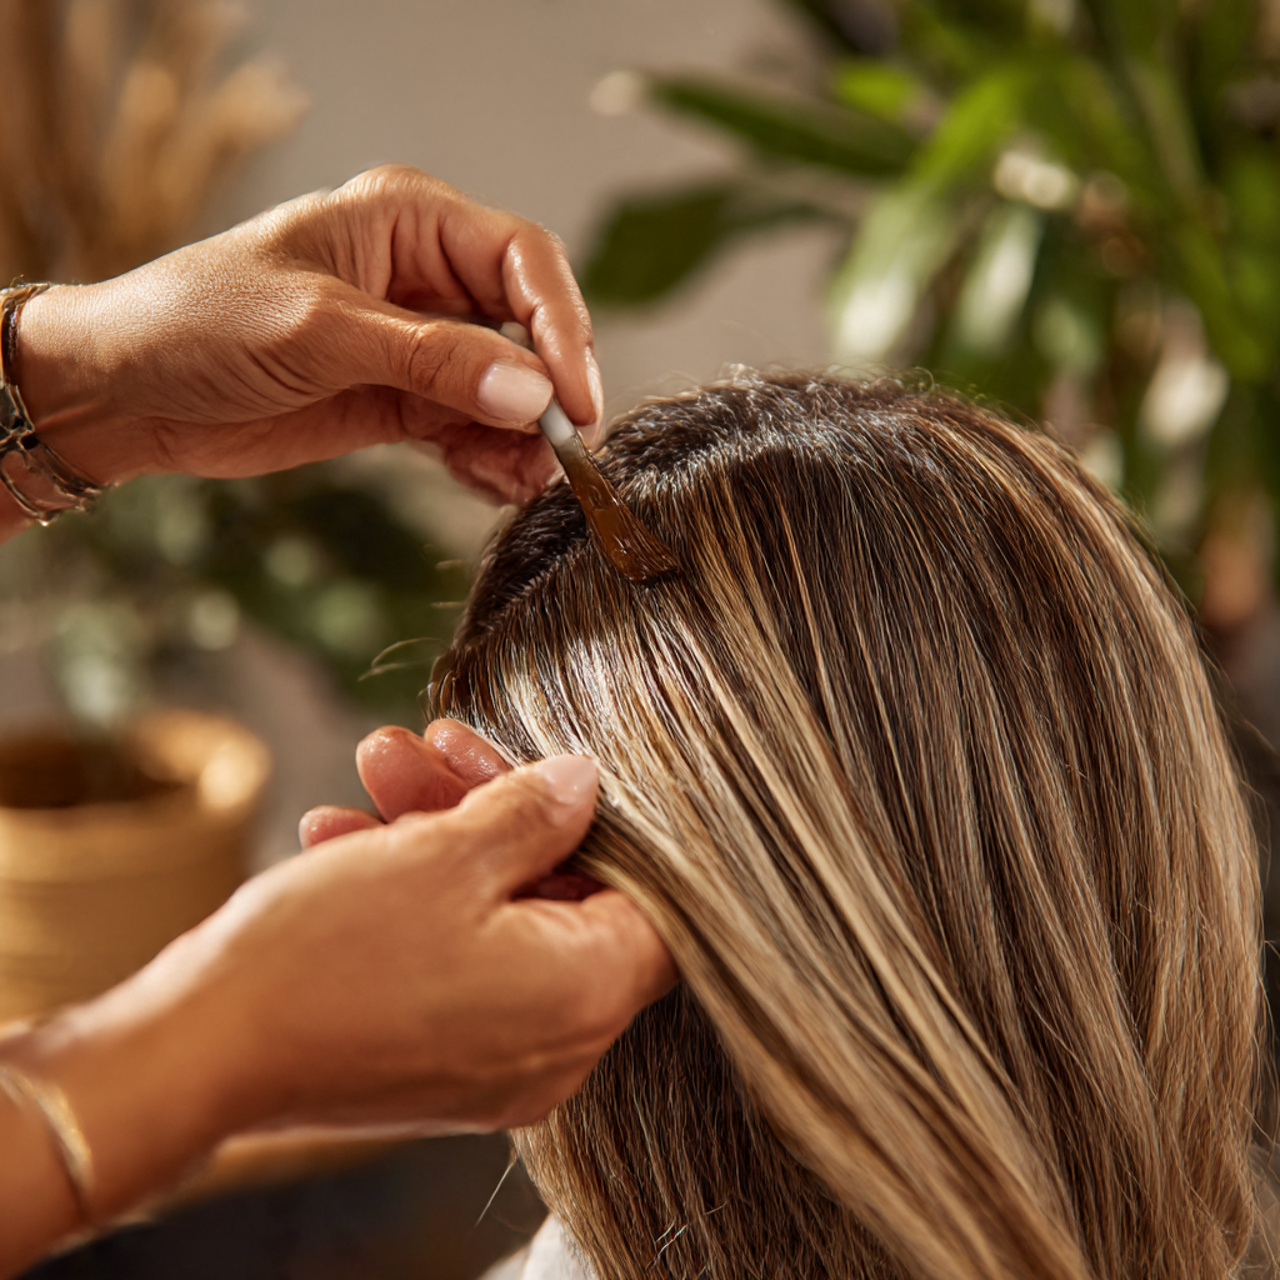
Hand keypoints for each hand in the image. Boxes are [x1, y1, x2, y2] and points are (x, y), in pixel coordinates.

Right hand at [0, 730, 673, 1265]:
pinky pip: (455, 962)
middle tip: (438, 746)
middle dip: (494, 810)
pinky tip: (349, 834)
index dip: (606, 825)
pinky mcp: (439, 1061)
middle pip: (561, 899)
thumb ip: (535, 813)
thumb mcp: (445, 854)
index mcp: (584, 997)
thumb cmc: (325, 956)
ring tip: (378, 768)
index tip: (551, 771)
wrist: (197, 1052)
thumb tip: (585, 783)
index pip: (651, 903)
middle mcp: (556, 1045)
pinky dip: (416, 896)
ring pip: (498, 920)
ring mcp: (497, 1061)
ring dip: (441, 838)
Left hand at [14, 166, 601, 502]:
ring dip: (523, 439)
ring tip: (524, 485)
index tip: (574, 400)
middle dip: (547, 395)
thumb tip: (531, 393)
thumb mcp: (320, 331)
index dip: (562, 329)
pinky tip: (493, 488)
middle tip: (558, 457)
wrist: (129, 390)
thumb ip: (431, 360)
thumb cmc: (199, 322)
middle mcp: (425, 278)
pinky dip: (489, 460)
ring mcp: (416, 343)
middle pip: (526, 330)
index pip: (522, 262)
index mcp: (410, 221)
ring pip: (504, 389)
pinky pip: (469, 429)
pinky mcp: (400, 400)